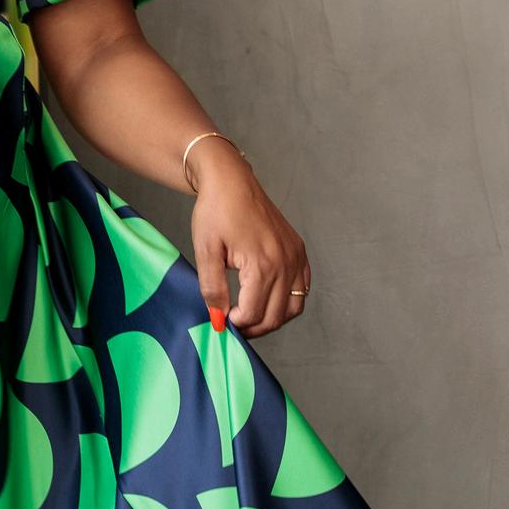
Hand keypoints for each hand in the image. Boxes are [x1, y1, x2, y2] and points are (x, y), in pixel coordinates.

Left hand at [189, 151, 310, 337]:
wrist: (231, 181)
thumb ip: (212, 289)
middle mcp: (285, 262)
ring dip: (273, 318)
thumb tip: (218, 319)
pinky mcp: (299, 250)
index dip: (236, 324)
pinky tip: (268, 299)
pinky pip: (302, 288)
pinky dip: (288, 301)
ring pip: (294, 307)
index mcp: (262, 264)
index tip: (221, 320)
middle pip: (276, 316)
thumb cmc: (216, 211)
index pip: (254, 313)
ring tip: (250, 315)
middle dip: (254, 327)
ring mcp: (295, 256)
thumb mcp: (206, 252)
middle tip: (233, 323)